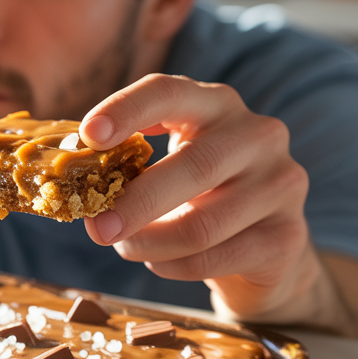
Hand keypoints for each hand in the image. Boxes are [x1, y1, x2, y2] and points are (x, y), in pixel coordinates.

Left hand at [77, 74, 341, 327]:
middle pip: (192, 166)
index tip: (88, 136)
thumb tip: (70, 182)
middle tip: (96, 229)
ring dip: (151, 242)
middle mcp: (257, 135)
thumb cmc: (196, 197)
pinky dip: (174, 266)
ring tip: (126, 247)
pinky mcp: (287, 234)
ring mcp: (281, 183)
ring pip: (203, 223)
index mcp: (215, 105)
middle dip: (135, 203)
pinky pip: (217, 257)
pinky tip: (159, 263)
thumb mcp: (164, 167)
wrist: (262, 247)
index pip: (169, 92)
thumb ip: (126, 165)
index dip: (126, 110)